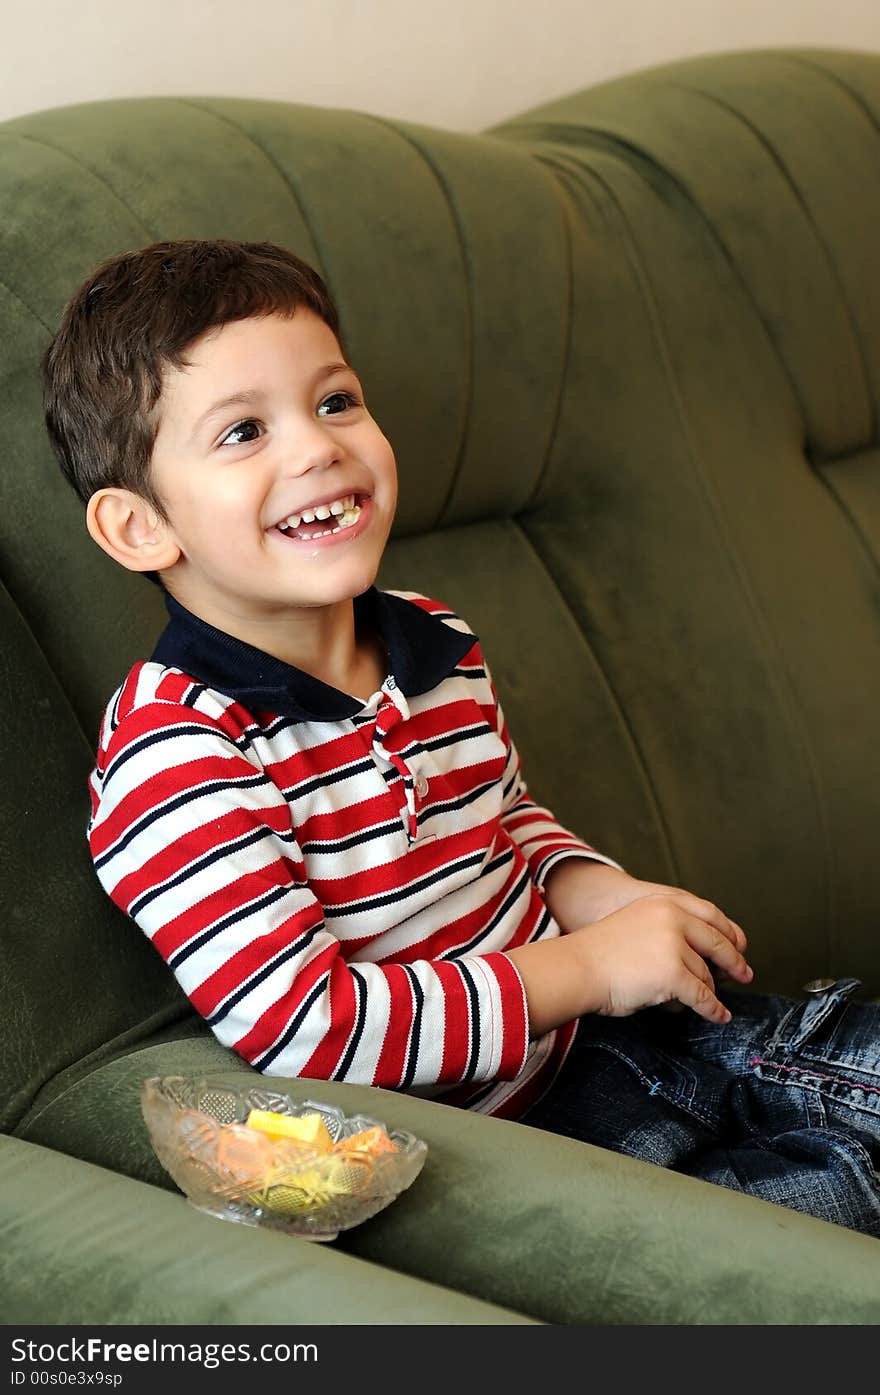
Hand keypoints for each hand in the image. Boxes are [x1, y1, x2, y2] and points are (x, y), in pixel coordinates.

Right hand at [568, 891, 752, 1023]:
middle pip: (718, 943)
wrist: (578, 967)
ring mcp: (675, 946)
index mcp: (665, 903)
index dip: (730, 933)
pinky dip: (713, 1010)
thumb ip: (668, 926)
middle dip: (735, 962)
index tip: (739, 946)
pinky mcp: (674, 974)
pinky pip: (703, 997)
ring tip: (712, 1001)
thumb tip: (704, 951)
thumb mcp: (638, 922)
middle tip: (745, 974)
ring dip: (711, 991)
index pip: (711, 915)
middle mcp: (674, 918)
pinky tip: (719, 1016)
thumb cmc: (602, 952)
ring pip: (707, 975)